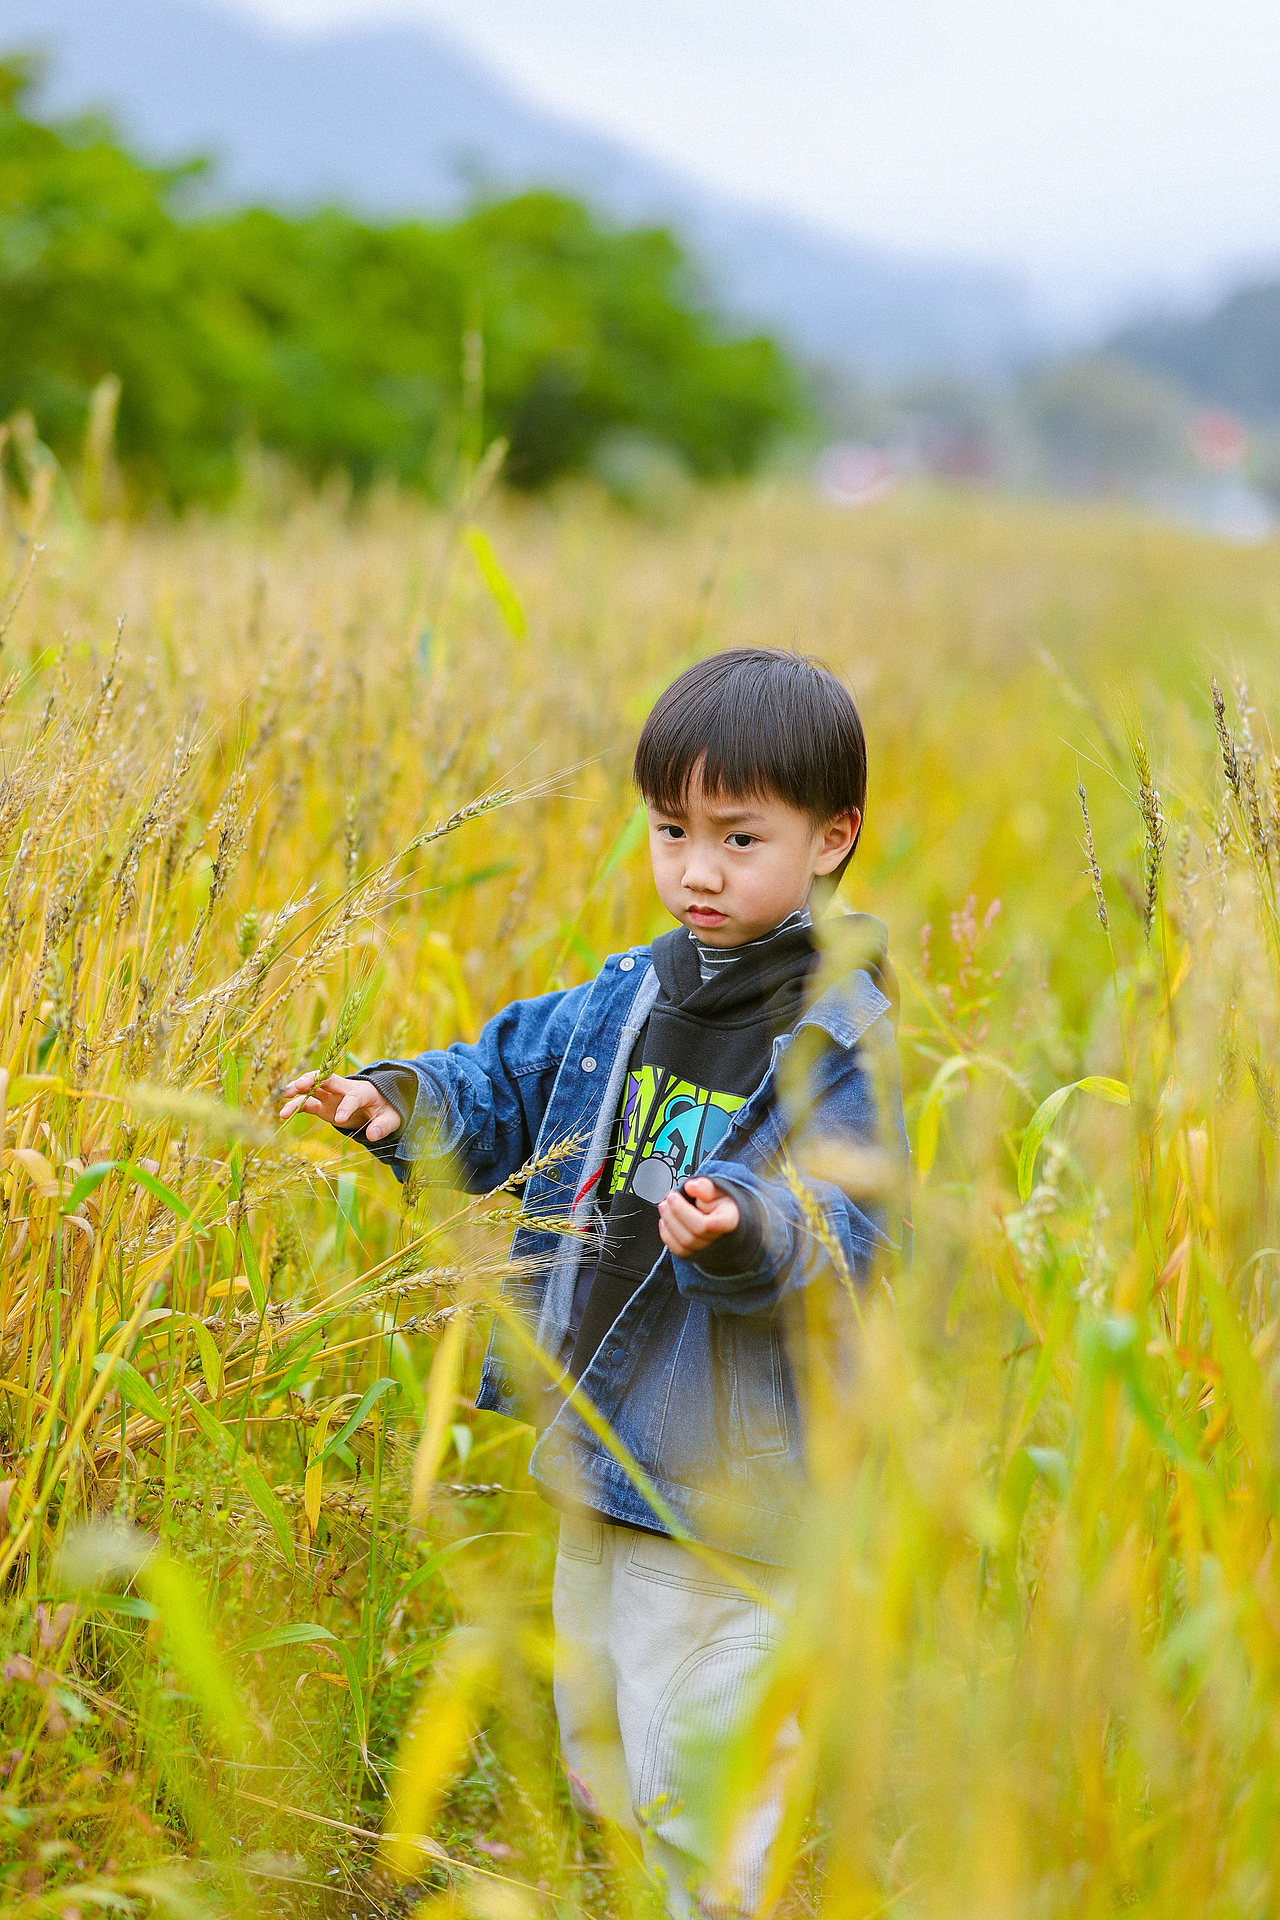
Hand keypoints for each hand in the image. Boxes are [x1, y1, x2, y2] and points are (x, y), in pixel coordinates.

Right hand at [278, 1071, 401, 1141]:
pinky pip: (307, 1103)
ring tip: (284, 1097)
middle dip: (312, 1079)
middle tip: (298, 1085)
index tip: (339, 1119)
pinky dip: (296, 1106)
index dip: (346, 1107)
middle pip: (327, 1079)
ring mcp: (331, 1096)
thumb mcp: (391, 1118)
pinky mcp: (323, 1105)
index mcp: (362, 1091)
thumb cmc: (385, 1109)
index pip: (353, 1097)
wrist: (378, 1104)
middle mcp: (344, 1089)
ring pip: (312, 1088)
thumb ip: (383, 1126)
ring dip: (298, 1090)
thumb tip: (372, 1135)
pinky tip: (283, 1114)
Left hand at [657, 1175, 739, 1257]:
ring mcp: (707, 1251)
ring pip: (683, 1246)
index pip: (706, 1225)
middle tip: (667, 1199)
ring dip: (669, 1225)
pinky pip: (678, 1251)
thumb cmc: (722, 1203)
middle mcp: (719, 1241)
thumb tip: (691, 1187)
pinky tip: (665, 1221)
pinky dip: (667, 1236)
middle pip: (692, 1237)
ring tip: (665, 1207)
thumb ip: (705, 1187)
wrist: (726, 1216)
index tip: (674, 1195)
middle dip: (673, 1216)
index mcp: (728, 1222)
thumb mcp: (718, 1189)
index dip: (684, 1211)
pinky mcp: (695, 1255)